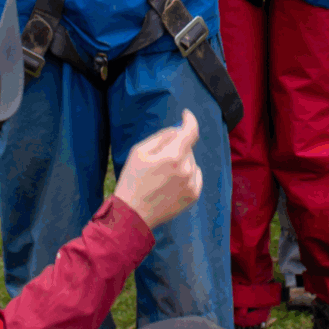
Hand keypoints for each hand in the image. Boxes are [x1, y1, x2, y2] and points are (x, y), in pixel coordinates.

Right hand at [113, 110, 202, 229]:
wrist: (133, 214)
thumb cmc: (133, 179)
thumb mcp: (139, 151)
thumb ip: (161, 137)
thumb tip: (177, 130)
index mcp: (173, 156)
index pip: (191, 131)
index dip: (190, 120)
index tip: (186, 115)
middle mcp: (187, 169)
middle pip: (187, 147)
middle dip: (177, 146)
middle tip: (159, 158)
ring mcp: (192, 183)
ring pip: (191, 161)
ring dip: (181, 161)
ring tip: (162, 174)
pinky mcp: (193, 195)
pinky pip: (195, 175)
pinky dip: (187, 173)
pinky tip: (171, 182)